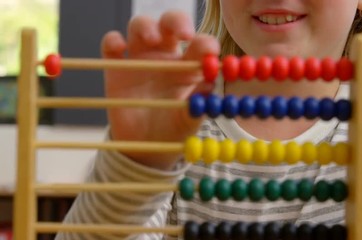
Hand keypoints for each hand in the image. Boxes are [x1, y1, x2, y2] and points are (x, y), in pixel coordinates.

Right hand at [101, 12, 219, 169]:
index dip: (207, 43)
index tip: (210, 51)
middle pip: (171, 24)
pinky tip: (119, 48)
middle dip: (177, 22)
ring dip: (146, 26)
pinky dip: (113, 40)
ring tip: (151, 39)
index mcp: (189, 66)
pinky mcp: (116, 66)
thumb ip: (197, 106)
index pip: (201, 44)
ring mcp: (140, 58)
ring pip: (141, 26)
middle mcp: (166, 56)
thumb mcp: (187, 121)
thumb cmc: (172, 129)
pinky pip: (111, 44)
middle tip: (183, 34)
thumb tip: (210, 90)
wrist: (144, 147)